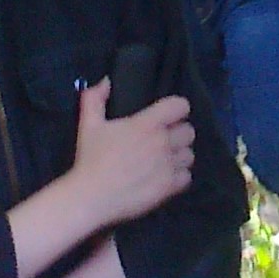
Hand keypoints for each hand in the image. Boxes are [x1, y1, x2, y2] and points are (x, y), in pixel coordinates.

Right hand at [64, 81, 195, 228]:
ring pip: (190, 155)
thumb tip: (106, 81)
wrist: (90, 197)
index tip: (168, 117)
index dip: (177, 109)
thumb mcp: (88, 124)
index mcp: (147, 124)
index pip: (180, 106)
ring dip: (179, 156)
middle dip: (179, 134)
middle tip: (164, 141)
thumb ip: (95, 98)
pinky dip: (179, 177)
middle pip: (189, 131)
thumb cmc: (90, 159)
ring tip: (165, 160)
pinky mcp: (169, 187)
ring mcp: (168, 165)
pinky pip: (187, 177)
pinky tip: (165, 177)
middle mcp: (162, 142)